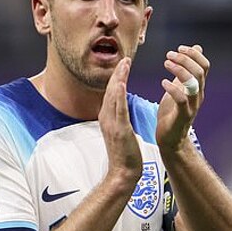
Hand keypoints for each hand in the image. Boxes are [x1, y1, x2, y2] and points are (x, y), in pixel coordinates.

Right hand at [99, 57, 142, 182]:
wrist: (122, 172)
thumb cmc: (124, 154)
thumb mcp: (120, 131)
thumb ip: (119, 118)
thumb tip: (121, 108)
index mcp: (107, 117)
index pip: (112, 93)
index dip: (117, 77)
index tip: (123, 64)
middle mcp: (106, 118)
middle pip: (111, 90)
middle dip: (118, 73)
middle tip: (124, 58)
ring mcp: (112, 123)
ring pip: (114, 96)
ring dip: (119, 79)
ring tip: (124, 64)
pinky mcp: (119, 130)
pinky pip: (119, 110)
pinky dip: (119, 96)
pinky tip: (121, 84)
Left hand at [156, 45, 208, 150]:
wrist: (170, 138)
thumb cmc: (173, 112)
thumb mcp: (180, 86)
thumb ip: (187, 70)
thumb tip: (197, 49)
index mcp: (198, 87)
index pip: (204, 66)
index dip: (194, 54)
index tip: (179, 48)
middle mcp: (198, 95)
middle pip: (199, 71)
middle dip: (184, 59)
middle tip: (169, 55)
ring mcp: (192, 106)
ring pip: (193, 83)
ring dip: (179, 70)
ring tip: (166, 63)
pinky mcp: (182, 116)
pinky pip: (182, 99)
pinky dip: (173, 88)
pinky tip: (163, 82)